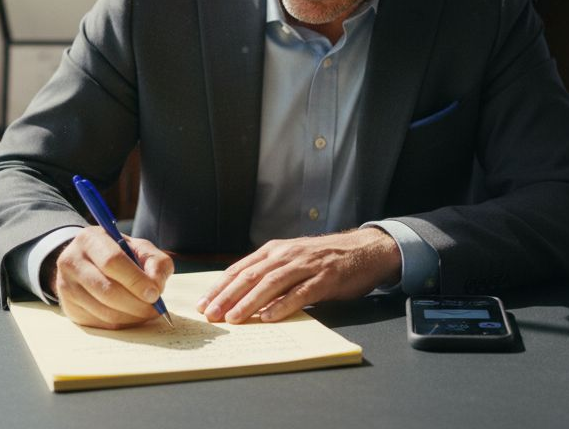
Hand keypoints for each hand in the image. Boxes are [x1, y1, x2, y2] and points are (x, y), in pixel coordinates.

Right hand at [44, 227, 173, 328]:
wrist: (88, 263)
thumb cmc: (118, 254)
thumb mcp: (138, 248)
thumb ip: (155, 262)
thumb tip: (156, 286)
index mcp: (90, 239)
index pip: (112, 261)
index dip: (136, 280)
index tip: (155, 293)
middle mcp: (71, 261)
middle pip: (107, 290)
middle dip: (136, 303)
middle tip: (155, 309)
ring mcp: (66, 286)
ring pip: (104, 311)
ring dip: (131, 316)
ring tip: (146, 313)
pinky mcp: (69, 307)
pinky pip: (99, 323)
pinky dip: (121, 324)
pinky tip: (131, 316)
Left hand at [196, 228, 401, 323]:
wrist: (364, 250)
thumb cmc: (325, 259)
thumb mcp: (292, 259)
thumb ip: (270, 273)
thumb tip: (240, 296)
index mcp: (275, 250)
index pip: (241, 269)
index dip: (220, 287)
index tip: (204, 303)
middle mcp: (287, 254)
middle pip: (251, 276)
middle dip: (228, 296)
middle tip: (212, 314)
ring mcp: (307, 265)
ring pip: (272, 283)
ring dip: (250, 302)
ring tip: (234, 318)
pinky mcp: (325, 278)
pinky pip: (301, 293)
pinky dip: (283, 305)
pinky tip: (269, 317)